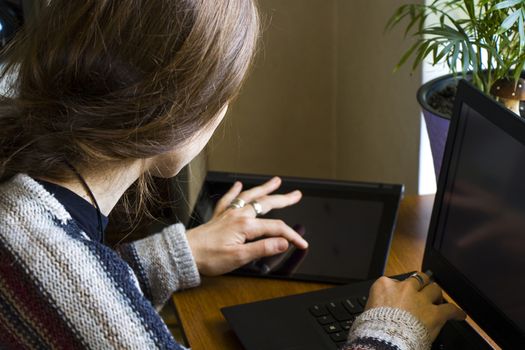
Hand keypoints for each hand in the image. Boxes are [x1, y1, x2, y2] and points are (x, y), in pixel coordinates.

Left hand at [186, 177, 307, 275]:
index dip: (292, 235)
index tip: (302, 243)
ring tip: (276, 181)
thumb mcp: (239, 257)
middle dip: (283, 199)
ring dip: (264, 188)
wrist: (184, 253)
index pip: (276, 228)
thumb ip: (263, 248)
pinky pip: (228, 199)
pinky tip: (238, 184)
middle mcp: (238, 215)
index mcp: (245, 225)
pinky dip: (234, 191)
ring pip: (250, 196)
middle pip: (266, 204)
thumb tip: (283, 242)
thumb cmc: (208, 258)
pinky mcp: (218, 217)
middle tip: (296, 195)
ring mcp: (228, 214)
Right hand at [365, 272, 465, 339]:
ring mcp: (420, 299)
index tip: (400, 295)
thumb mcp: (367, 310)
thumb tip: (377, 309)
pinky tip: (459, 315)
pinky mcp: (434, 314)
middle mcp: (404, 288)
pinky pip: (450, 309)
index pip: (394, 281)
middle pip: (417, 279)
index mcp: (384, 286)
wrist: (383, 340)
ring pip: (434, 289)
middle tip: (424, 290)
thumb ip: (377, 304)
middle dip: (422, 285)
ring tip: (439, 299)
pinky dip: (456, 313)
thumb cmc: (372, 329)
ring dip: (436, 295)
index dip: (399, 289)